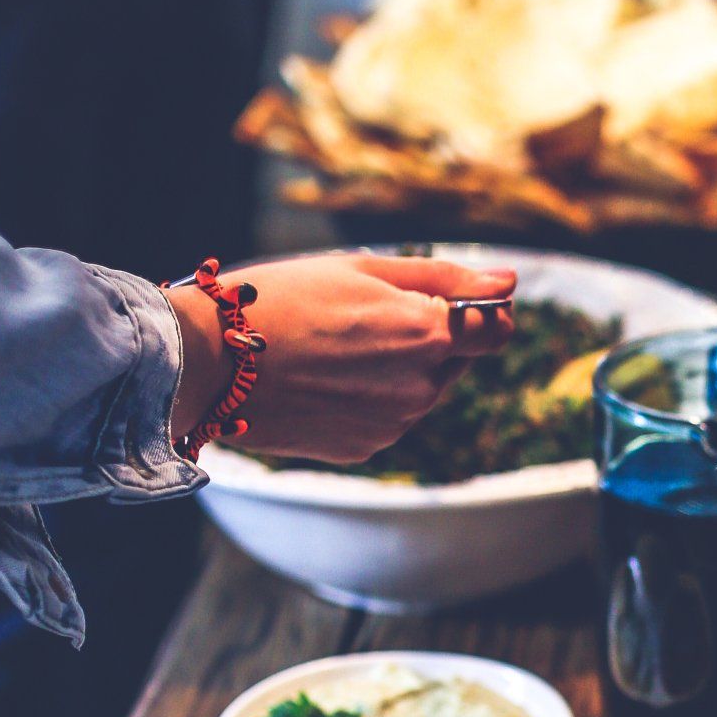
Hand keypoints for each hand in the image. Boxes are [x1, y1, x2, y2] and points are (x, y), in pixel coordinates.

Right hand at [165, 255, 515, 461]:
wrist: (206, 362)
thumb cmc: (279, 299)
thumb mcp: (361, 269)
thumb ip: (445, 278)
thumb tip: (510, 281)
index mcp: (427, 335)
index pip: (497, 328)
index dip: (483, 310)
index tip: (455, 299)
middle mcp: (421, 388)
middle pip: (455, 359)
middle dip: (428, 338)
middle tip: (359, 317)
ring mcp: (394, 424)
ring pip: (421, 390)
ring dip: (397, 369)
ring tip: (332, 348)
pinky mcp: (366, 448)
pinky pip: (388, 417)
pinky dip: (369, 398)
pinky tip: (322, 380)